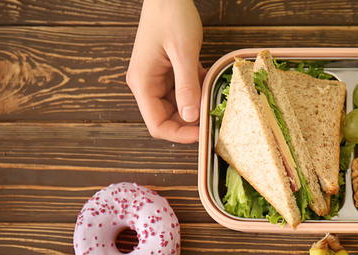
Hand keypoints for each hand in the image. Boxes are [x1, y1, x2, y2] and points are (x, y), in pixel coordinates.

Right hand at [127, 0, 204, 143]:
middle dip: (191, 123)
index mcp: (143, 83)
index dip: (179, 135)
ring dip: (196, 107)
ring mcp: (159, 79)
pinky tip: (210, 84)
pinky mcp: (170, 72)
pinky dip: (198, 92)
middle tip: (214, 119)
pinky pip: (185, 92)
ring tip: (213, 99)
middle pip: (168, 119)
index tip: (203, 135)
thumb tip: (190, 117)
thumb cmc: (171, 15)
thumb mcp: (182, 51)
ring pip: (179, 107)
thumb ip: (186, 85)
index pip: (157, 125)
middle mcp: (147, 84)